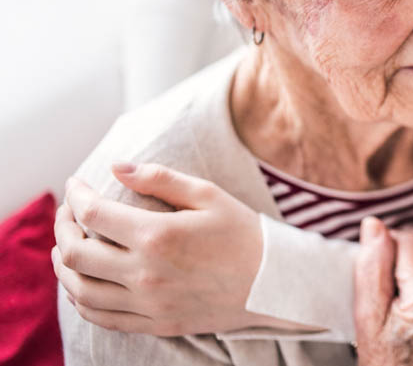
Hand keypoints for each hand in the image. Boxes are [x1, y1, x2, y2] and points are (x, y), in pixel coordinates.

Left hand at [52, 163, 302, 335]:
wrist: (275, 282)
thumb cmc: (244, 233)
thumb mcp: (209, 194)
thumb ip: (160, 178)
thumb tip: (116, 166)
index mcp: (158, 235)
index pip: (93, 213)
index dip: (76, 195)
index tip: (76, 184)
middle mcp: (146, 273)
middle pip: (76, 254)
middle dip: (62, 229)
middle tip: (67, 214)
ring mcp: (149, 303)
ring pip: (81, 290)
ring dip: (65, 267)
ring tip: (68, 248)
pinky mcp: (156, 323)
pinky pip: (103, 318)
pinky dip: (82, 300)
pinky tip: (83, 283)